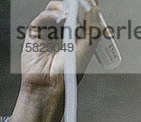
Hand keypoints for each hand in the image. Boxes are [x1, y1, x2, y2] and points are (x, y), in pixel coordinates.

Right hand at [10, 1, 100, 121]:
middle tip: (84, 2)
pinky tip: (61, 18)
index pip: (82, 17)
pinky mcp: (36, 32)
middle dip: (76, 5)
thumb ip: (92, 31)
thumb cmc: (68, 73)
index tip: (94, 2)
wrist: (51, 85)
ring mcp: (49, 31)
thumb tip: (96, 12)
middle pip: (68, 10)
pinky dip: (52, 14)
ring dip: (65, 8)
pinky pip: (43, 17)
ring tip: (73, 12)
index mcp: (77, 37)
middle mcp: (63, 32)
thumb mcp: (86, 50)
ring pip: (55, 10)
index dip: (87, 8)